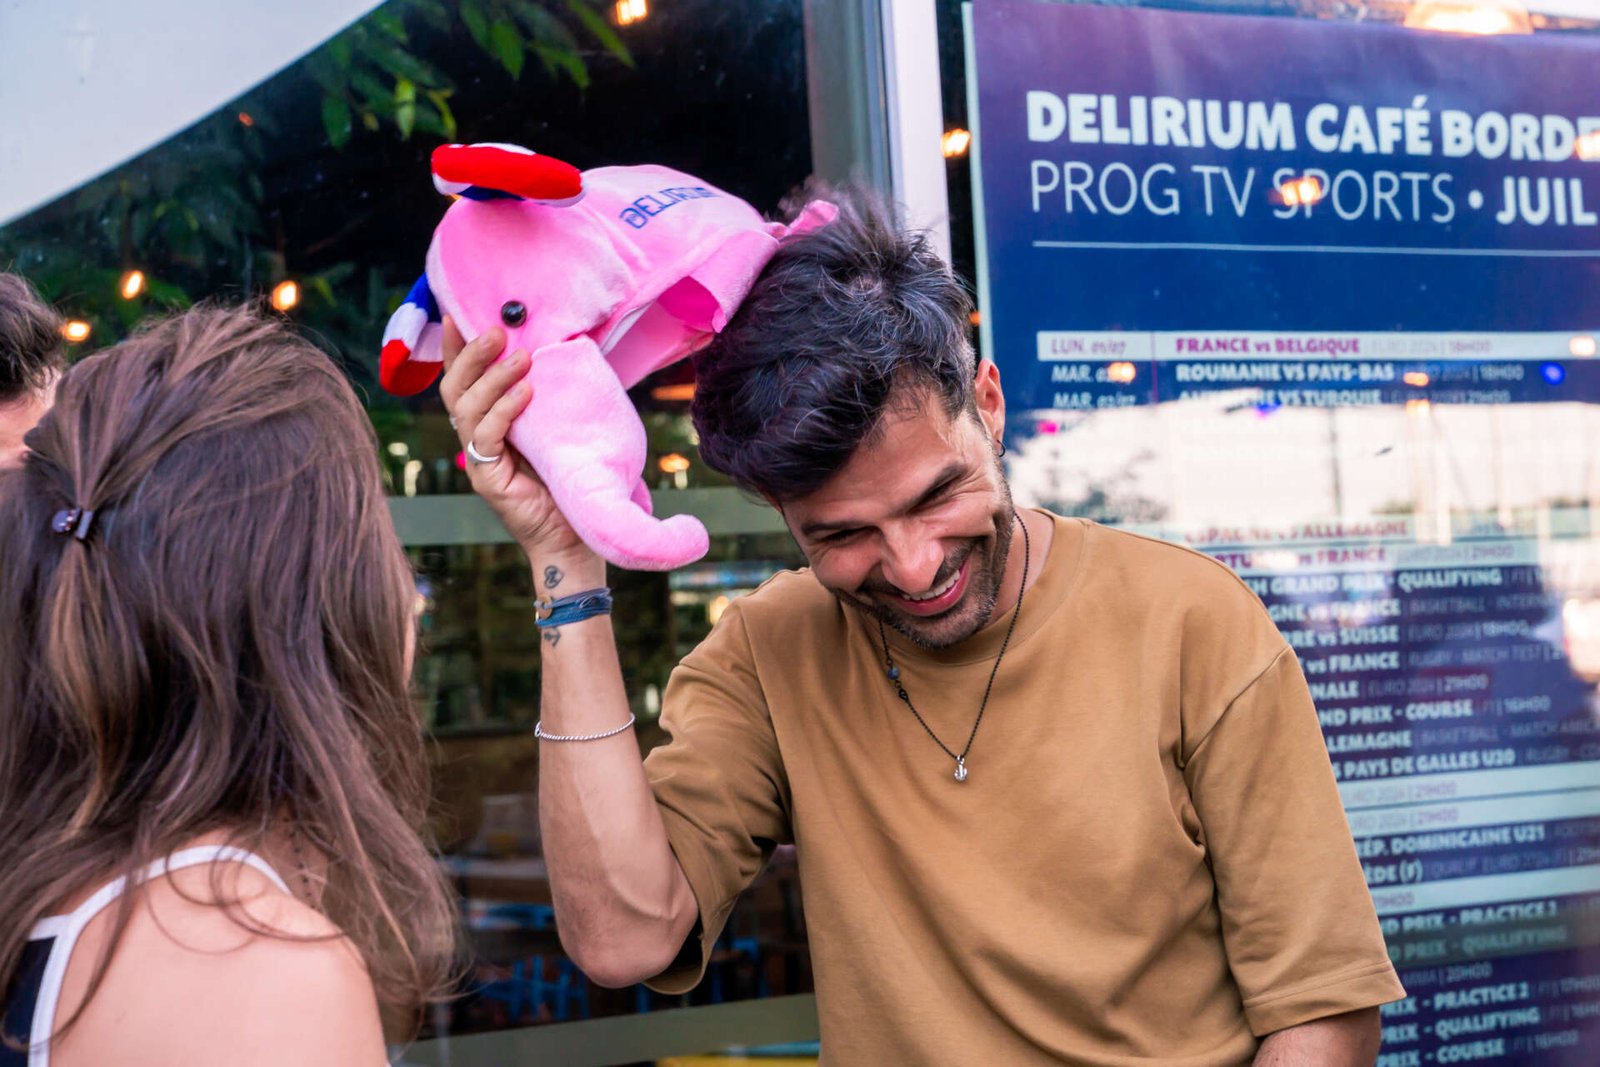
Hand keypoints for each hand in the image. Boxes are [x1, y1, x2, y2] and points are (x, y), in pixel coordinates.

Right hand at [439, 318, 592, 564]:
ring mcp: (478, 459)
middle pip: (455, 388)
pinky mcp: (487, 480)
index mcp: (487, 421)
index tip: (461, 312)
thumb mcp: (558, 423)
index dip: (458, 347)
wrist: (578, 531)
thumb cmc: (571, 475)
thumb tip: (561, 345)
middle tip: (496, 330)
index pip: (464, 377)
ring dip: (492, 378)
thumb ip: (549, 392)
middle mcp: (476, 437)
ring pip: (467, 409)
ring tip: (520, 357)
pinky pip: (486, 438)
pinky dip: (504, 412)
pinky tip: (525, 393)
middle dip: (471, 355)